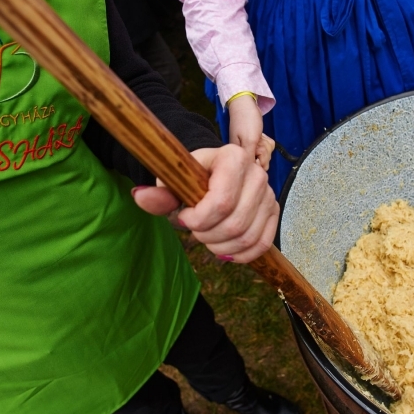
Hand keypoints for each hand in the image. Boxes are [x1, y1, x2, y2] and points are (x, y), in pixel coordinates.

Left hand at [131, 145, 278, 262]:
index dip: (198, 220)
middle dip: (207, 235)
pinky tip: (224, 250)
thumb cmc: (193, 176)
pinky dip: (241, 255)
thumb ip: (159, 193)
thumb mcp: (174, 181)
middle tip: (194, 230)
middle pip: (234, 224)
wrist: (214, 172)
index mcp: (234, 158)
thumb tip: (139, 196)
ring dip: (221, 247)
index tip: (184, 216)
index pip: (221, 203)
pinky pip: (261, 244)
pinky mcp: (273, 212)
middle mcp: (258, 174)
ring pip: (246, 237)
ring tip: (207, 238)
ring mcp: (269, 194)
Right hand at [228, 95, 271, 168]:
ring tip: (259, 136)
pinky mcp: (255, 144)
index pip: (254, 168)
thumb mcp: (249, 141)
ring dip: (265, 145)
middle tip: (258, 139)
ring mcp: (250, 149)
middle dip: (264, 150)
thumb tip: (254, 172)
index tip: (256, 148)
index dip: (260, 159)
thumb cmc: (246, 120)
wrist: (245, 103)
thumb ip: (251, 159)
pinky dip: (266, 141)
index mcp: (238, 156)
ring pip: (265, 156)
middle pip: (261, 163)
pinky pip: (265, 148)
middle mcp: (243, 155)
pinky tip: (261, 135)